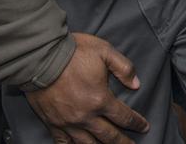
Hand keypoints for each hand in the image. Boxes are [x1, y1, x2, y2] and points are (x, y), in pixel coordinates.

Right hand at [25, 33, 149, 143]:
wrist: (40, 57)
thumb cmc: (73, 52)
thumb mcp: (105, 51)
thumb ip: (123, 68)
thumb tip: (136, 84)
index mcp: (100, 99)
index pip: (123, 116)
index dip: (136, 123)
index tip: (144, 127)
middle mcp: (86, 116)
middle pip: (108, 136)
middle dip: (123, 142)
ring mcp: (68, 122)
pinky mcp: (52, 123)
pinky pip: (63, 143)